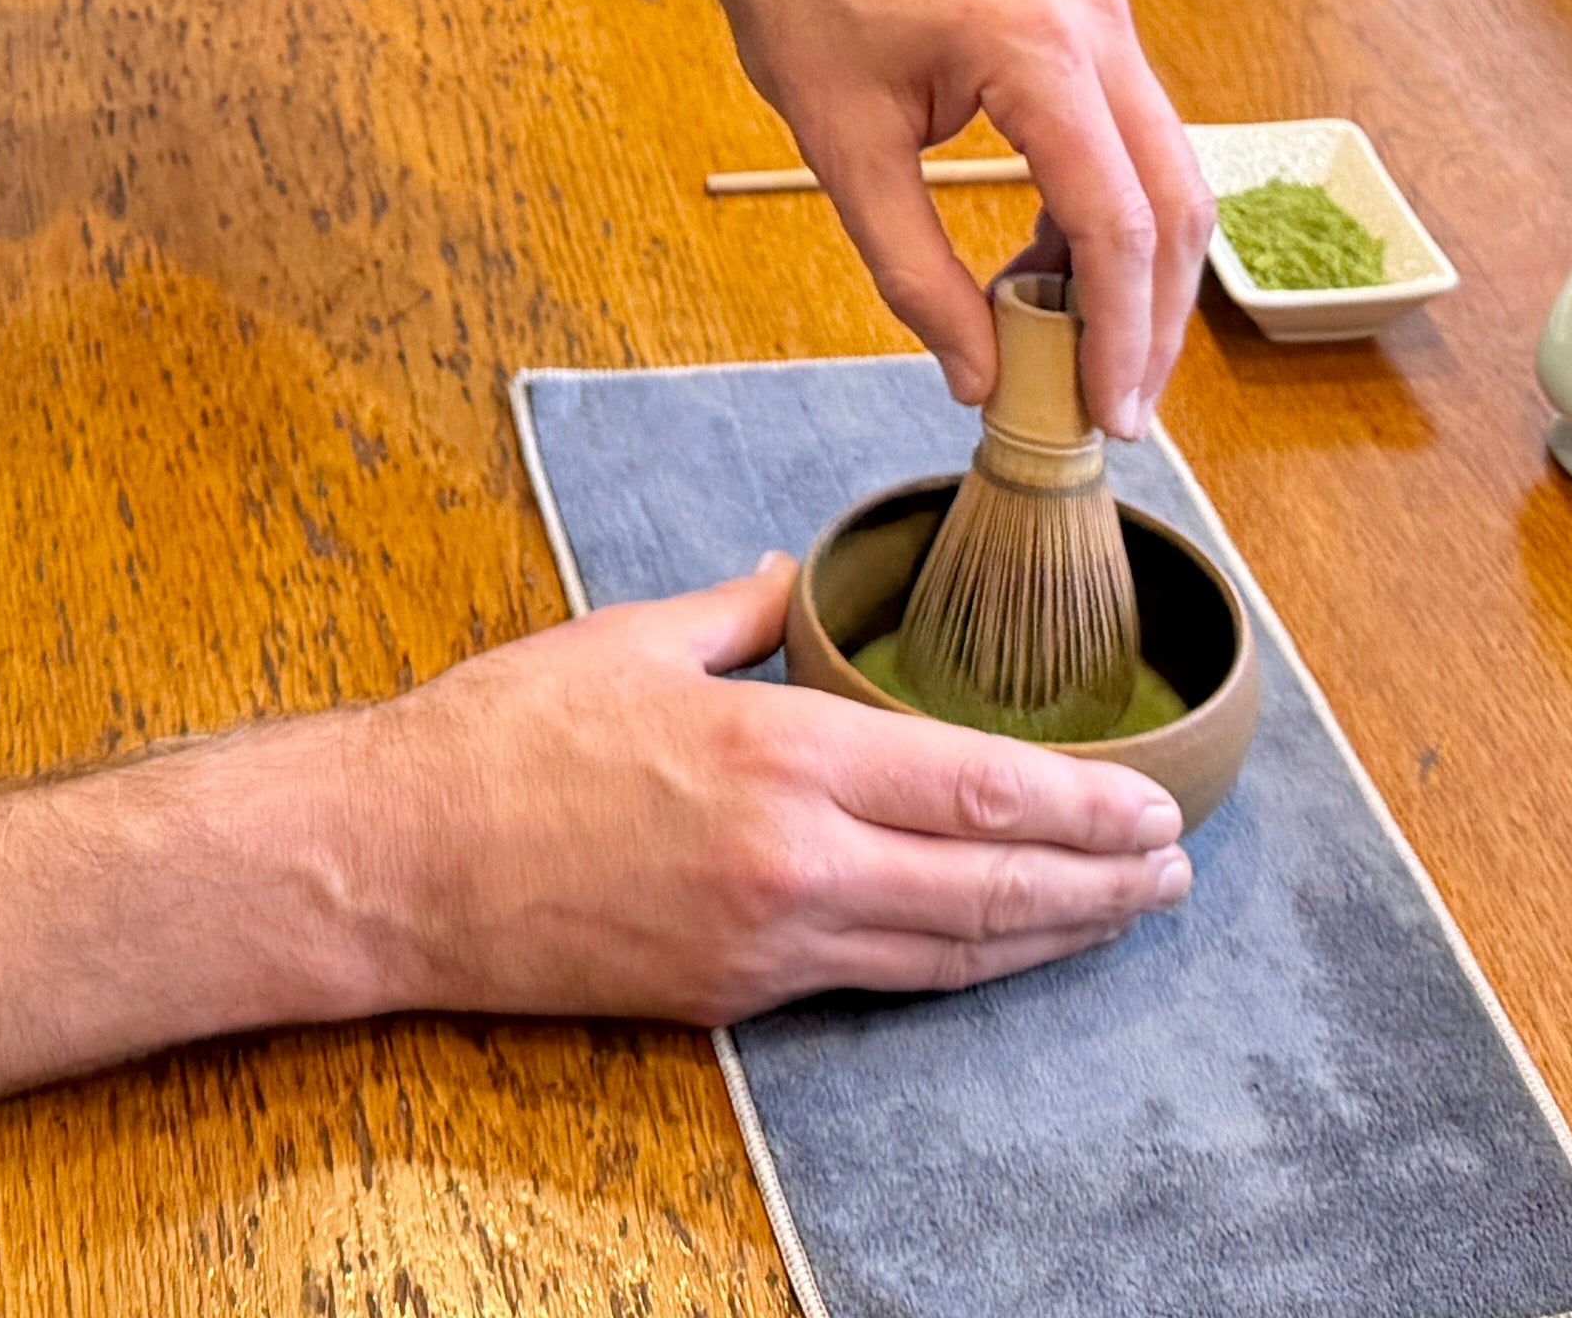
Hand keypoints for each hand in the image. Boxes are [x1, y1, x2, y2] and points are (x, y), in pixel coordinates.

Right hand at [316, 563, 1190, 1024]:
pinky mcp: (731, 995)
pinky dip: (959, 967)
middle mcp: (793, 857)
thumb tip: (784, 576)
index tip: (1153, 805)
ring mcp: (766, 939)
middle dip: (1099, 879)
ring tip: (1122, 913)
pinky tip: (999, 950)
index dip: (1081, 805)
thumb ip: (735, 612)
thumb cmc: (500, 740)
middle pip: (989, 883)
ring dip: (1052, 934)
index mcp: (778, 751)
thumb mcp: (631, 639)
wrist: (397, 862)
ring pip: (949, 949)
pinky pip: (877, 983)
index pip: (974, 789)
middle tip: (1173, 869)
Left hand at [665, 0, 1206, 433]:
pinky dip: (1106, 212)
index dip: (1121, 334)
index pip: (1117, 221)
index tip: (1109, 418)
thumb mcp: (842, 148)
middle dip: (1153, 318)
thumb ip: (914, 271)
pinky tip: (1043, 269)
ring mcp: (1101, 10)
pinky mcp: (1088, 15)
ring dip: (1136, 269)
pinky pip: (1130, 133)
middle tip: (1116, 410)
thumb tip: (979, 376)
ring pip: (1166, 170)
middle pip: (1174, 200)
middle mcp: (1095, 21)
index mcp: (1036, 48)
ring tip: (1071, 353)